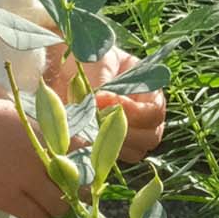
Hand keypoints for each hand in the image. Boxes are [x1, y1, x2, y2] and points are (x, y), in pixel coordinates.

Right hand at [0, 83, 79, 217]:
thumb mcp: (7, 101)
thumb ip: (29, 113)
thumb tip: (39, 118)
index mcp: (41, 130)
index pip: (82, 149)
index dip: (84, 159)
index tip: (79, 163)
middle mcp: (39, 157)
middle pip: (76, 184)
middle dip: (75, 188)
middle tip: (67, 188)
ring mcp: (23, 181)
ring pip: (58, 207)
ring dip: (57, 206)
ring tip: (47, 200)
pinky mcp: (5, 199)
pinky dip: (39, 216)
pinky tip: (32, 207)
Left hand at [42, 41, 167, 166]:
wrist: (64, 67)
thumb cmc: (88, 59)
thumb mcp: (98, 61)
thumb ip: (102, 81)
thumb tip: (99, 105)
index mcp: (149, 91)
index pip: (154, 112)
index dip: (133, 110)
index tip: (104, 98)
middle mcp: (143, 115)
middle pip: (150, 137)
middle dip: (126, 131)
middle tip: (97, 119)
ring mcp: (128, 132)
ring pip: (135, 151)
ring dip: (113, 143)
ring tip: (89, 126)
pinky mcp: (108, 144)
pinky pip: (112, 158)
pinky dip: (98, 151)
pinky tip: (80, 136)